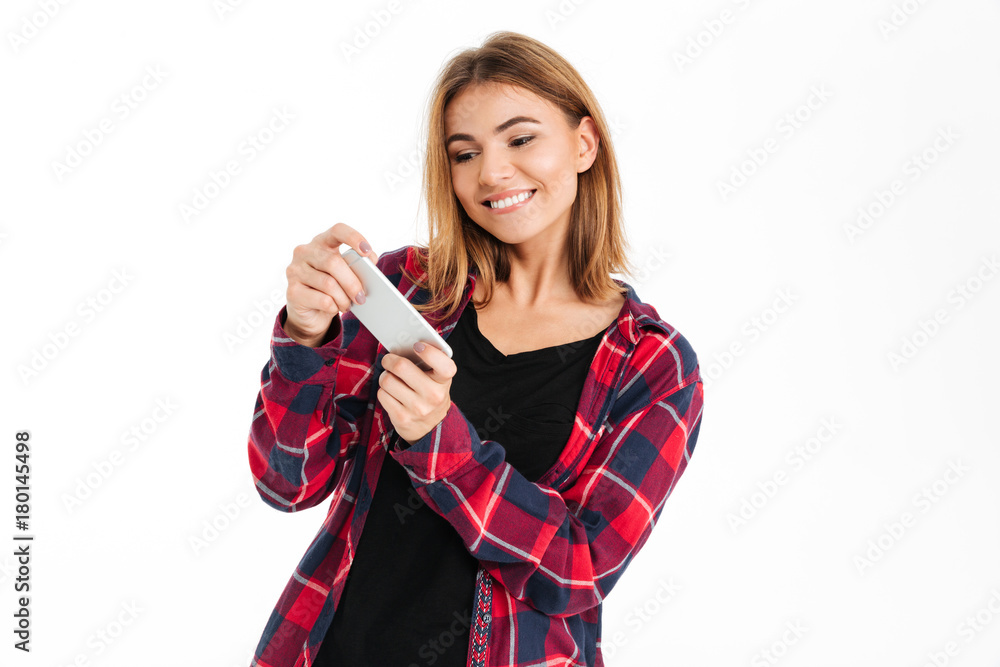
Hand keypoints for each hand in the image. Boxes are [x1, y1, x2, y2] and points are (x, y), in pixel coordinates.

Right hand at [284, 222, 379, 346]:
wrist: (310, 312)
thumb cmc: (332, 289)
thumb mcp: (345, 274)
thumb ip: (357, 266)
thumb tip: (371, 266)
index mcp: (321, 242)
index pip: (337, 231)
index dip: (353, 238)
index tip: (367, 251)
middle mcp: (304, 252)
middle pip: (333, 262)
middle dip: (352, 282)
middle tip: (361, 297)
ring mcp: (295, 270)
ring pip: (328, 284)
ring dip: (344, 298)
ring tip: (349, 305)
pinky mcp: (292, 291)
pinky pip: (322, 299)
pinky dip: (334, 307)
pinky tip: (335, 308)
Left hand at [377, 342, 457, 444]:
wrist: (431, 427)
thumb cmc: (431, 394)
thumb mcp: (437, 379)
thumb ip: (427, 362)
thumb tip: (403, 345)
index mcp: (444, 381)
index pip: (444, 364)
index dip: (430, 353)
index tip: (417, 345)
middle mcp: (434, 395)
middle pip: (402, 367)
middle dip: (390, 360)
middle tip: (388, 360)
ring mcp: (418, 409)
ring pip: (387, 380)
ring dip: (385, 377)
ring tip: (391, 379)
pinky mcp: (402, 418)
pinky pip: (382, 394)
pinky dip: (383, 391)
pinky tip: (391, 393)